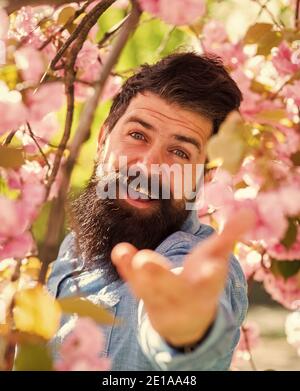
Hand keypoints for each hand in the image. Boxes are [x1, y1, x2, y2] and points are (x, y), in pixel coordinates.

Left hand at [111, 209, 254, 346]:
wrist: (186, 320)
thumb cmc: (203, 282)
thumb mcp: (219, 261)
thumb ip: (230, 237)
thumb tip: (249, 213)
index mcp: (205, 287)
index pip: (209, 282)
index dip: (211, 274)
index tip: (213, 269)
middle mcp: (181, 294)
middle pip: (169, 288)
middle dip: (158, 277)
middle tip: (145, 262)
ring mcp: (158, 295)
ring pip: (144, 286)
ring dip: (133, 270)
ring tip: (122, 252)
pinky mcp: (141, 290)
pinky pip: (131, 279)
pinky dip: (124, 266)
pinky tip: (119, 251)